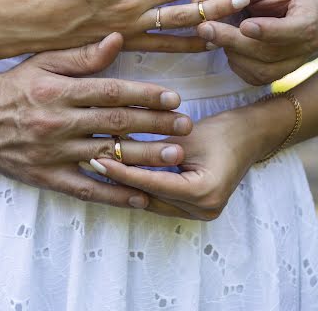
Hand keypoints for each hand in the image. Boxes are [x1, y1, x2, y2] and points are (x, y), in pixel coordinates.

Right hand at [0, 33, 192, 209]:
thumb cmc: (12, 87)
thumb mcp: (42, 63)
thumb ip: (81, 55)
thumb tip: (117, 38)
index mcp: (57, 91)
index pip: (110, 92)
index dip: (144, 95)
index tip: (174, 97)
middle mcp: (56, 122)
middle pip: (114, 124)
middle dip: (154, 124)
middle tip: (186, 126)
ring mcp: (52, 153)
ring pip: (106, 156)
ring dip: (143, 157)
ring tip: (175, 156)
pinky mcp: (46, 177)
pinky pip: (85, 189)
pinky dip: (114, 194)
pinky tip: (141, 196)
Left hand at [89, 99, 295, 219]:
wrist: (251, 136)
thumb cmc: (223, 130)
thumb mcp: (186, 135)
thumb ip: (155, 148)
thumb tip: (116, 148)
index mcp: (204, 193)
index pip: (153, 185)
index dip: (123, 172)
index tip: (98, 160)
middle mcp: (203, 210)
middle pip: (150, 197)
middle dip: (120, 180)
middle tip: (91, 164)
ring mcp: (202, 213)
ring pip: (153, 201)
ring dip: (128, 185)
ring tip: (99, 168)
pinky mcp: (197, 208)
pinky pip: (162, 200)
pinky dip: (143, 187)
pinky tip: (121, 175)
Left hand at [194, 0, 317, 84]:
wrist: (298, 5)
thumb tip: (200, 0)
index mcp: (309, 16)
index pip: (294, 30)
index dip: (268, 31)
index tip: (245, 25)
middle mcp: (306, 46)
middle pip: (269, 53)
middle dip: (232, 40)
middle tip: (205, 27)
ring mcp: (293, 63)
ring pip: (260, 70)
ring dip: (231, 52)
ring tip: (216, 32)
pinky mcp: (278, 73)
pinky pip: (254, 77)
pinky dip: (236, 63)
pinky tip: (228, 45)